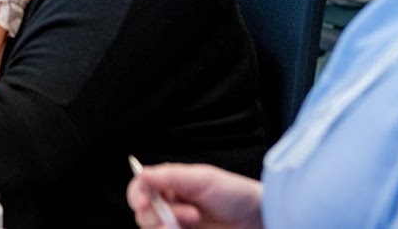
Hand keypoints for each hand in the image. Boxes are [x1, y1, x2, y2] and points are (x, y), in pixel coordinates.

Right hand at [127, 164, 263, 228]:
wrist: (260, 220)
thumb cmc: (235, 194)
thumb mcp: (203, 179)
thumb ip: (170, 176)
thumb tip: (141, 173)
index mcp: (170, 184)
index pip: (140, 188)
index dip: (137, 196)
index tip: (145, 203)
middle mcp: (169, 204)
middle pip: (142, 214)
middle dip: (159, 215)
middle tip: (189, 214)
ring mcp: (177, 224)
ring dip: (166, 227)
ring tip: (194, 221)